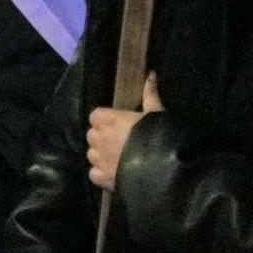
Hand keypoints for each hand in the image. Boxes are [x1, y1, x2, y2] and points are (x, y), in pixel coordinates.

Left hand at [86, 74, 162, 192]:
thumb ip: (150, 94)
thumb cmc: (157, 135)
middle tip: (117, 140)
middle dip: (101, 137)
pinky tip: (112, 173)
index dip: (104, 119)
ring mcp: (100, 160)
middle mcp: (100, 138)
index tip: (116, 123)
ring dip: (100, 154)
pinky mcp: (103, 178)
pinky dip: (100, 173)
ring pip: (91, 154)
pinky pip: (94, 173)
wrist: (161, 169)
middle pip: (92, 134)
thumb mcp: (156, 112)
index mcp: (111, 120)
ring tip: (115, 157)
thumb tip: (152, 73)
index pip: (95, 115)